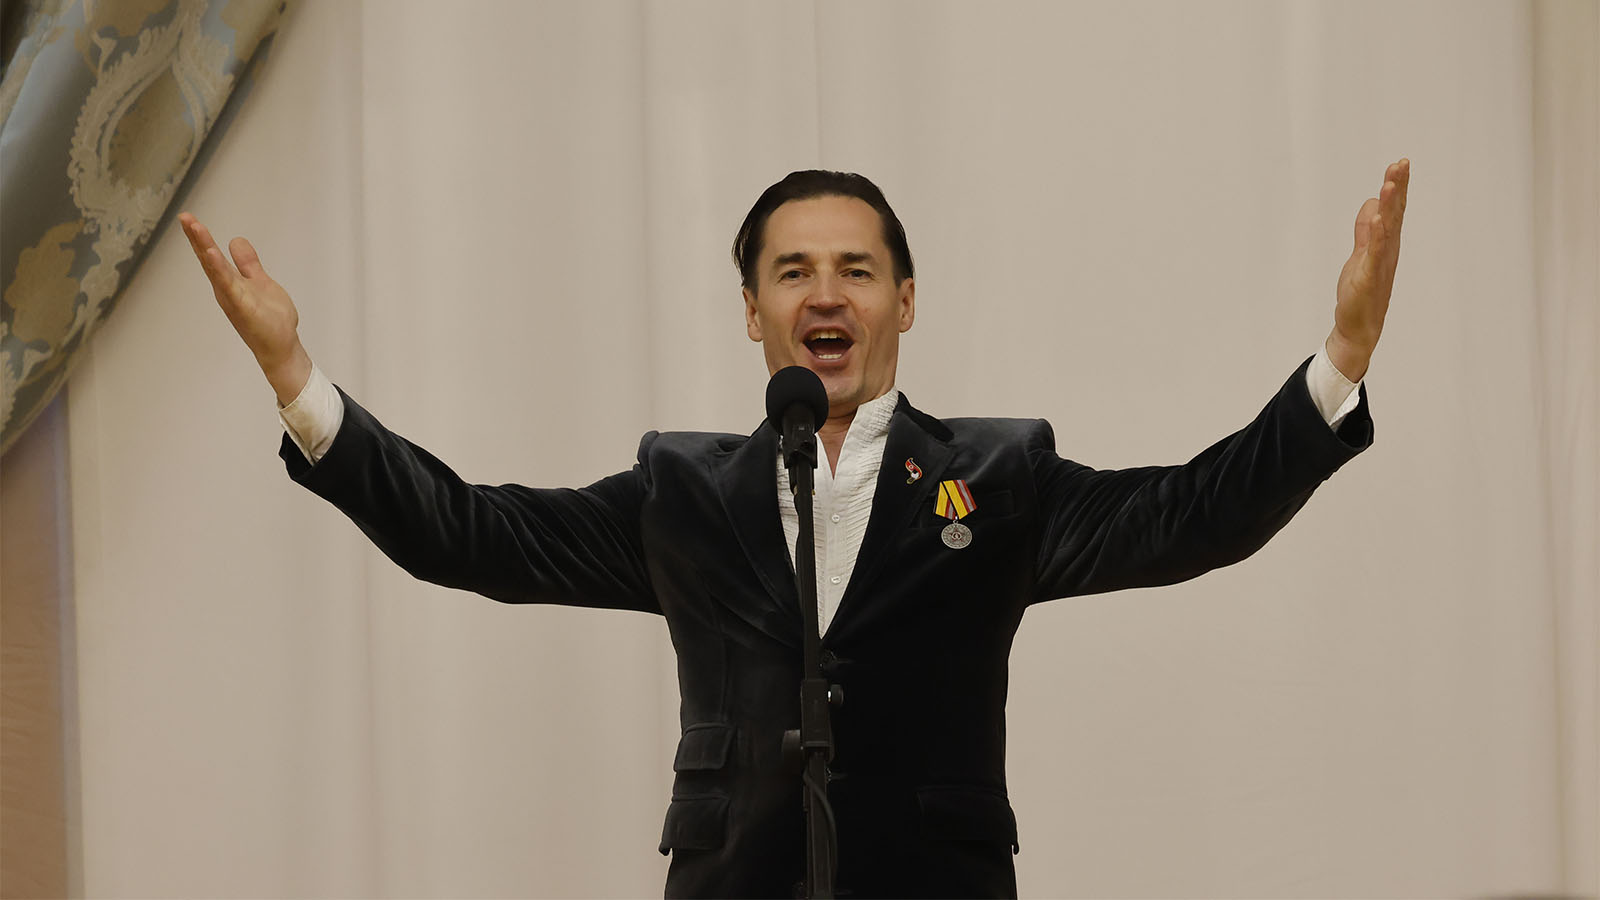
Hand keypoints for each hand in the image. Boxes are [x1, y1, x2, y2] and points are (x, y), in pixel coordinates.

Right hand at [179, 212, 311, 405]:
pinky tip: (212, 255)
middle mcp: (226, 289)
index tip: (188, 218)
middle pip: (208, 260)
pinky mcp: (242, 308)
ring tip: (194, 228)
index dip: (201, 237)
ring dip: (204, 248)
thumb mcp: (260, 282)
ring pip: (215, 270)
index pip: (212, 256)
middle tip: (184, 217)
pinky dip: (219, 271)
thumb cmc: (271, 318)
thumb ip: (248, 264)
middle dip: (197, 238)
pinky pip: (229, 286)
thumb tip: (235, 241)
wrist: (282, 346)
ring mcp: (233, 298)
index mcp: (230, 282)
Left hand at [1328, 158, 1408, 380]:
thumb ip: (1366, 230)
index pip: (1394, 211)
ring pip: (1387, 230)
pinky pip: (1374, 254)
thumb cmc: (1361, 292)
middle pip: (1395, 214)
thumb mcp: (1361, 254)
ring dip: (1389, 207)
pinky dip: (1377, 236)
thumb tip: (1372, 204)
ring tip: (1390, 184)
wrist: (1358, 327)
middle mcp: (1388, 251)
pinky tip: (1377, 220)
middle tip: (1401, 163)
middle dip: (1398, 188)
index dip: (1398, 188)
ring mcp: (1380, 263)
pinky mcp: (1369, 277)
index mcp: (1387, 244)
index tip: (1400, 164)